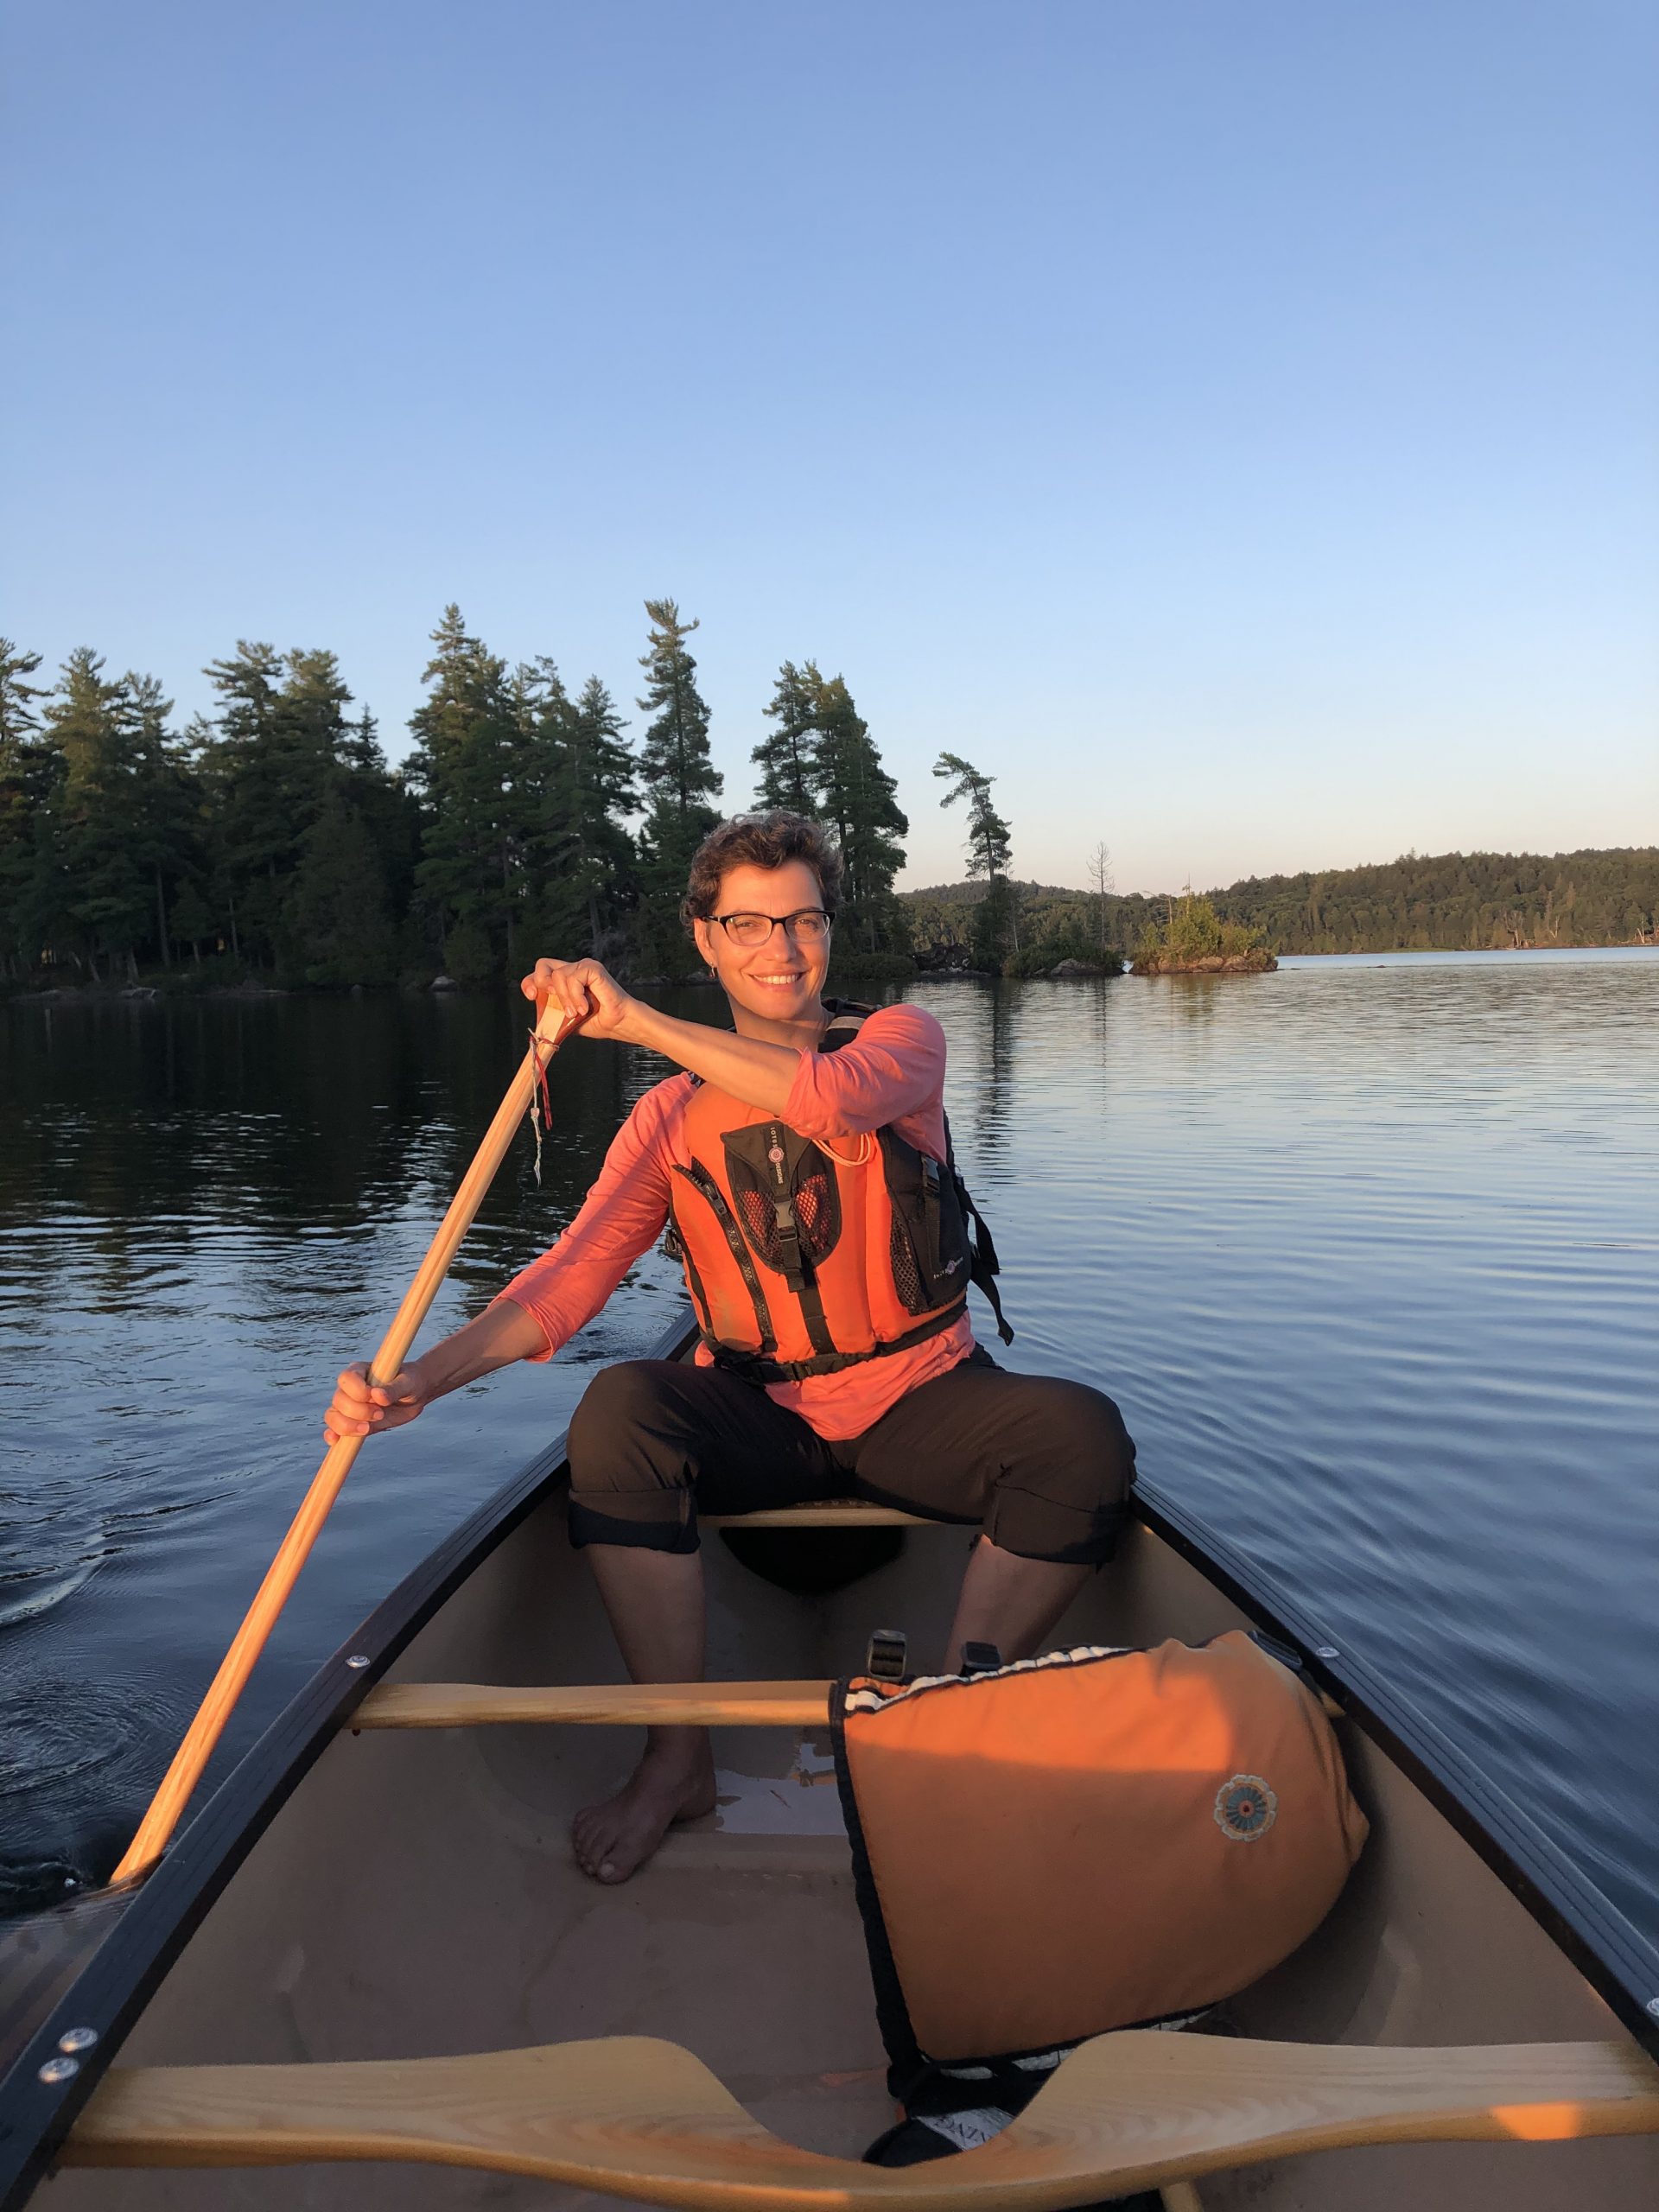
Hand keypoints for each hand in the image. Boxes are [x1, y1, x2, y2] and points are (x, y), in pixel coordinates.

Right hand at [323, 1362, 426, 1445]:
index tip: (375, 1397)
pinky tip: (336, 1441)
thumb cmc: (411, 1382)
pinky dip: (333, 1435)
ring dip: (347, 1426)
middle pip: (338, 1400)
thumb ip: (394, 1388)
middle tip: (380, 1414)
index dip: (358, 1391)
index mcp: (360, 1371)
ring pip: (333, 1416)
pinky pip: (335, 1429)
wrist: (415, 1396)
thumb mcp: (407, 1383)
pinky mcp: (352, 1422)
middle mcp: (350, 1388)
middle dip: (358, 1411)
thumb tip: (378, 1395)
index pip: (347, 1379)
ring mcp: (349, 1406)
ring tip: (368, 1428)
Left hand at [520, 957, 639, 1042]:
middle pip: (543, 964)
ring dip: (565, 999)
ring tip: (577, 1012)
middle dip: (541, 983)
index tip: (531, 997)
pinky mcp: (592, 968)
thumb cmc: (597, 1021)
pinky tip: (584, 1007)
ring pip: (558, 975)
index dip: (530, 982)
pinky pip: (573, 978)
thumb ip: (550, 1010)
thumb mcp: (565, 1019)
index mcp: (565, 980)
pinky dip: (576, 996)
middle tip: (552, 1001)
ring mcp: (583, 967)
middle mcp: (573, 970)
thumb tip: (537, 1013)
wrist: (617, 1024)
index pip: (540, 973)